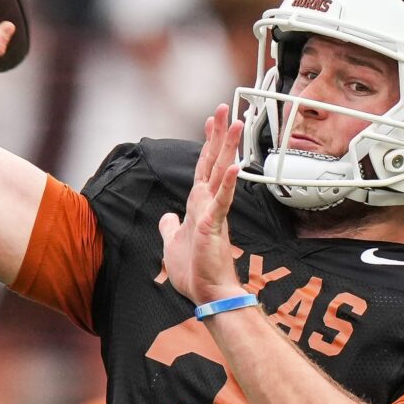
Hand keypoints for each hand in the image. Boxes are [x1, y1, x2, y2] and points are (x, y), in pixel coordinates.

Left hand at [159, 104, 245, 305]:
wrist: (208, 294)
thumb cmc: (195, 272)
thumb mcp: (172, 244)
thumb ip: (170, 227)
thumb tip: (167, 217)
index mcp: (199, 205)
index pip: (202, 168)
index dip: (206, 144)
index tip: (210, 121)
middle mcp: (208, 204)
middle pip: (213, 161)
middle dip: (219, 135)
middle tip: (226, 108)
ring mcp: (213, 212)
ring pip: (220, 173)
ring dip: (227, 148)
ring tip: (237, 124)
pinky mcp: (214, 225)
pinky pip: (222, 200)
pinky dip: (226, 183)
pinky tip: (232, 166)